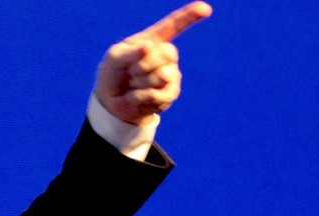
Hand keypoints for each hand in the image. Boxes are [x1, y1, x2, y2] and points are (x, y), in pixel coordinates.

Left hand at [94, 1, 212, 124]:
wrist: (113, 102)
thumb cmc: (113, 74)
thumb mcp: (114, 59)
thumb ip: (129, 53)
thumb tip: (148, 48)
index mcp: (152, 40)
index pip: (173, 26)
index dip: (189, 16)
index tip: (205, 8)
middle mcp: (165, 55)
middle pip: (166, 53)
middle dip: (144, 64)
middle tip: (131, 71)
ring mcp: (171, 73)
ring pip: (163, 75)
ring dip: (140, 82)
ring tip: (133, 84)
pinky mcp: (171, 93)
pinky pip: (160, 93)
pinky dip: (142, 96)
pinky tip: (136, 96)